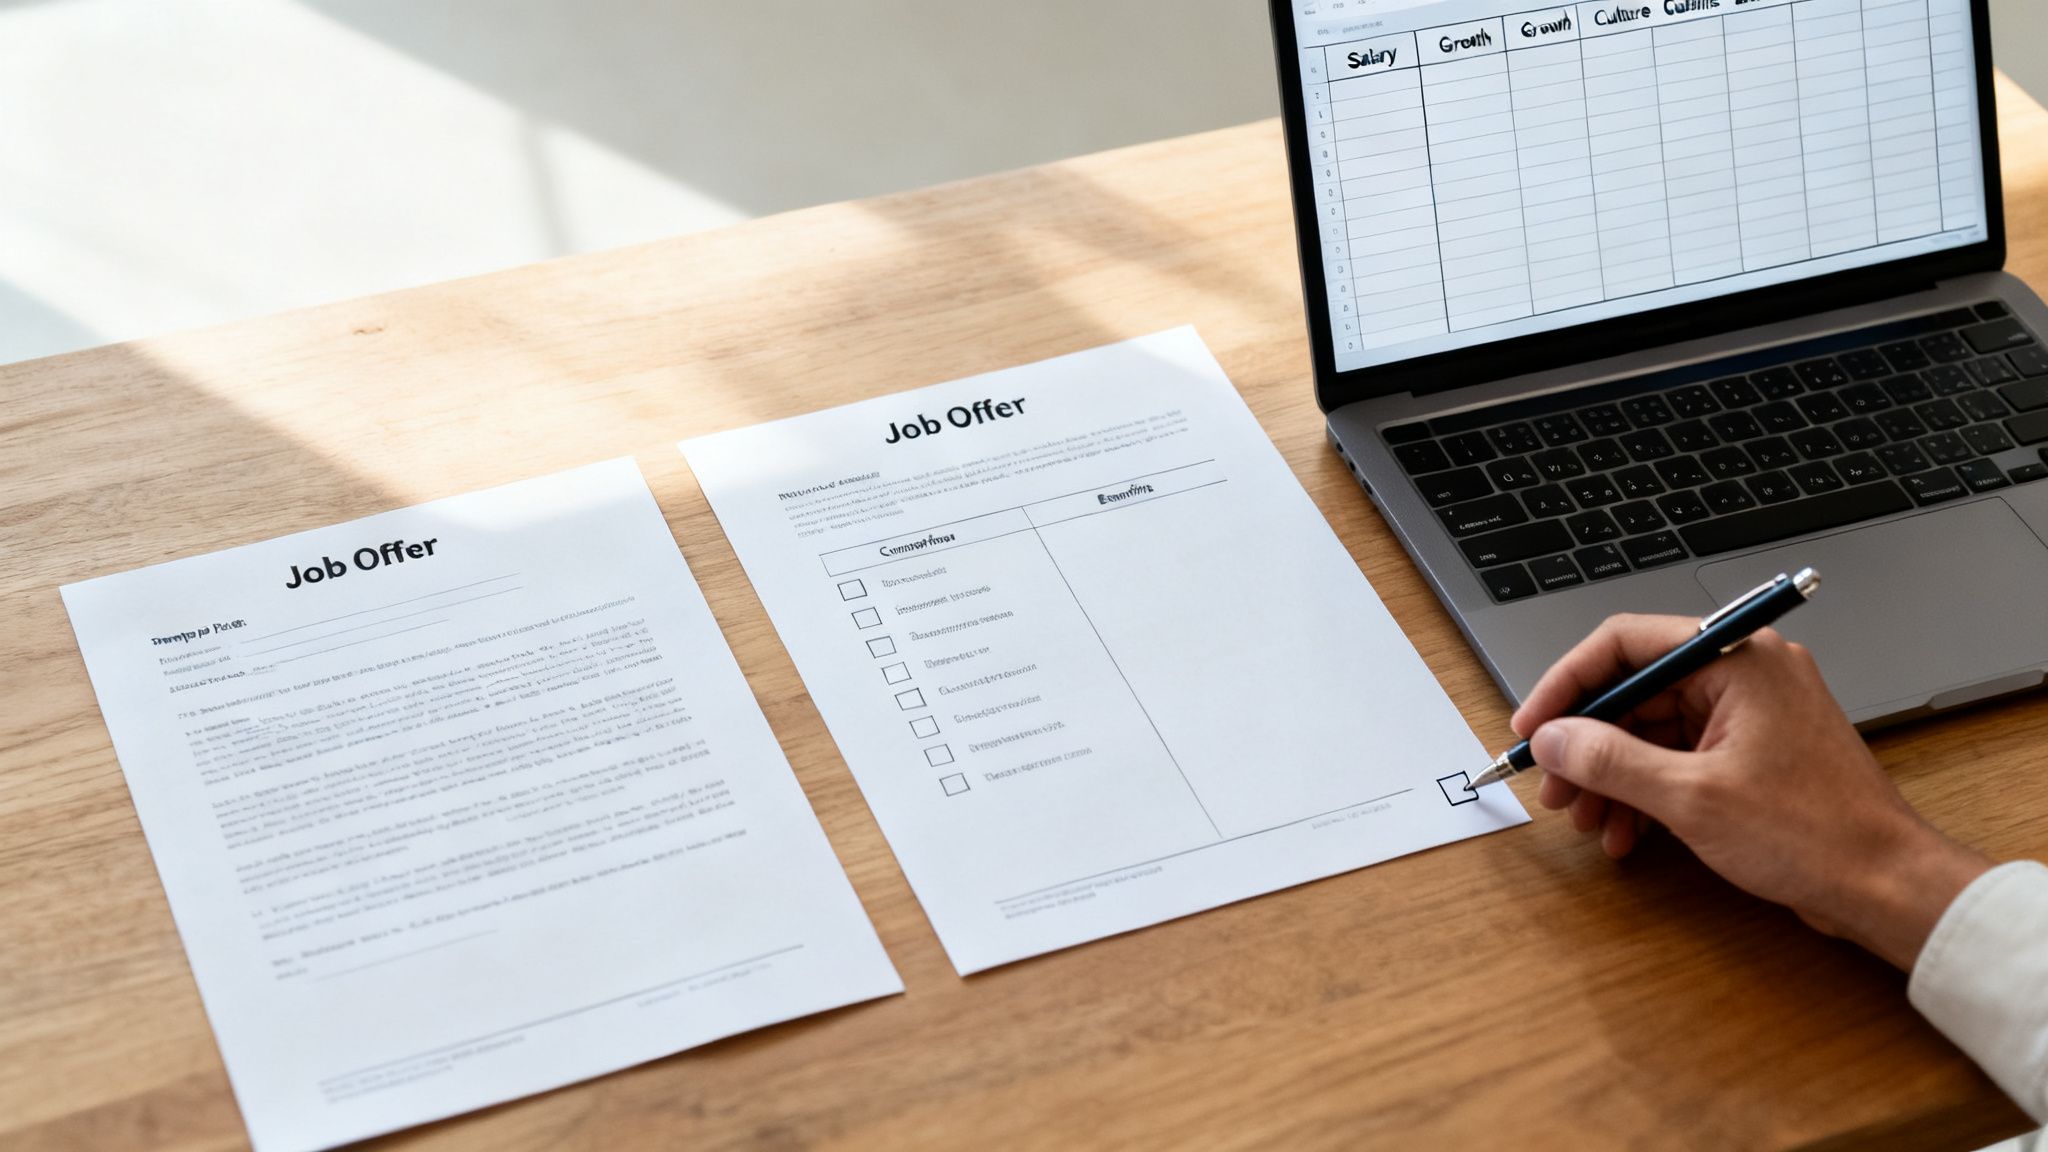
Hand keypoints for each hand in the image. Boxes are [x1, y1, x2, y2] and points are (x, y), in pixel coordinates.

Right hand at [1512, 613, 1991, 969]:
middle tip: (1553, 784)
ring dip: (1610, 776)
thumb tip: (1554, 740)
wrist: (1885, 886)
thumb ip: (1609, 760)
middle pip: (1635, 691)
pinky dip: (1644, 792)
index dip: (1568, 684)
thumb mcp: (1691, 797)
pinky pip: (1677, 758)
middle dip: (1586, 743)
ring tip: (1585, 818)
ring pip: (1651, 730)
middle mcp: (1744, 675)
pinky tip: (1625, 832)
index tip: (1534, 726)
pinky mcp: (1750, 754)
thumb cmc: (1816, 834)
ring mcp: (1748, 715)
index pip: (1626, 643)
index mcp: (1739, 659)